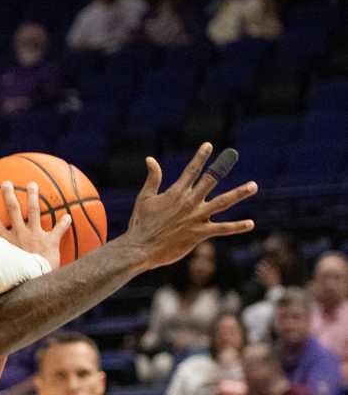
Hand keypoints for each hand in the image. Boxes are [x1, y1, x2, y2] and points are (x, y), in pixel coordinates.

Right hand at [0, 179, 71, 271]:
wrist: (33, 283)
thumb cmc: (16, 279)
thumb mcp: (1, 272)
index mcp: (6, 242)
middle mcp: (19, 235)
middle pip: (13, 210)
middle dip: (9, 195)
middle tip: (6, 183)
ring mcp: (35, 236)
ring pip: (34, 212)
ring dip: (33, 197)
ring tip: (33, 185)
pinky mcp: (50, 242)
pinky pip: (58, 231)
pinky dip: (64, 223)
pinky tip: (68, 216)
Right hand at [123, 145, 255, 270]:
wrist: (141, 248)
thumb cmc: (140, 224)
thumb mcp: (144, 198)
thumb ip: (152, 178)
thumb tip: (150, 159)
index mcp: (176, 192)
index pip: (191, 170)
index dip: (200, 157)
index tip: (209, 145)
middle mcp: (189, 202)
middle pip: (210, 180)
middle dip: (222, 167)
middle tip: (233, 155)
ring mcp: (196, 218)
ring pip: (223, 203)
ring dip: (239, 193)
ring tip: (253, 186)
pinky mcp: (199, 234)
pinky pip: (222, 229)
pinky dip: (236, 226)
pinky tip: (250, 223)